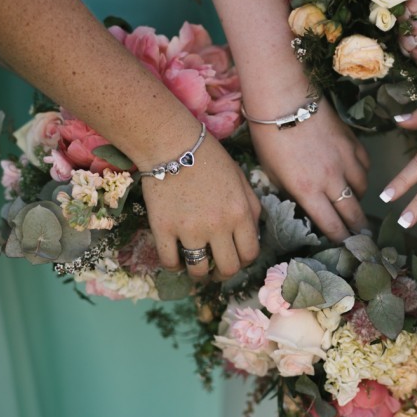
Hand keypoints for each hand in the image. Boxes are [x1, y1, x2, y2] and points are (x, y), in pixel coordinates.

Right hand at [142, 137, 260, 280]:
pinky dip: (174, 266)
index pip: (250, 254)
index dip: (244, 261)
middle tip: (216, 268)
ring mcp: (189, 230)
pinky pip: (170, 263)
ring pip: (198, 271)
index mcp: (241, 214)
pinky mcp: (163, 229)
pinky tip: (176, 259)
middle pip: (227, 269)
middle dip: (223, 273)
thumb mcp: (241, 179)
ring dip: (199, 273)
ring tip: (195, 265)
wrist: (171, 143)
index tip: (236, 258)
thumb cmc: (209, 158)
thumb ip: (252, 208)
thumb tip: (254, 235)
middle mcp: (218, 226)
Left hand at [249, 99, 370, 241]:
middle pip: (354, 213)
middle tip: (358, 234)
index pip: (332, 226)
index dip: (339, 239)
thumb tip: (303, 204)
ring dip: (357, 198)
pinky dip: (361, 175)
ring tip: (351, 201)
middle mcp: (332, 180)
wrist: (284, 98)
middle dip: (357, 227)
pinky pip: (364, 167)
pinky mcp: (353, 143)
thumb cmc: (269, 137)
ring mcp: (346, 161)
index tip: (343, 244)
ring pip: (362, 190)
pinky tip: (353, 175)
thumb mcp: (273, 173)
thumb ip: (292, 192)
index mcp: (308, 191)